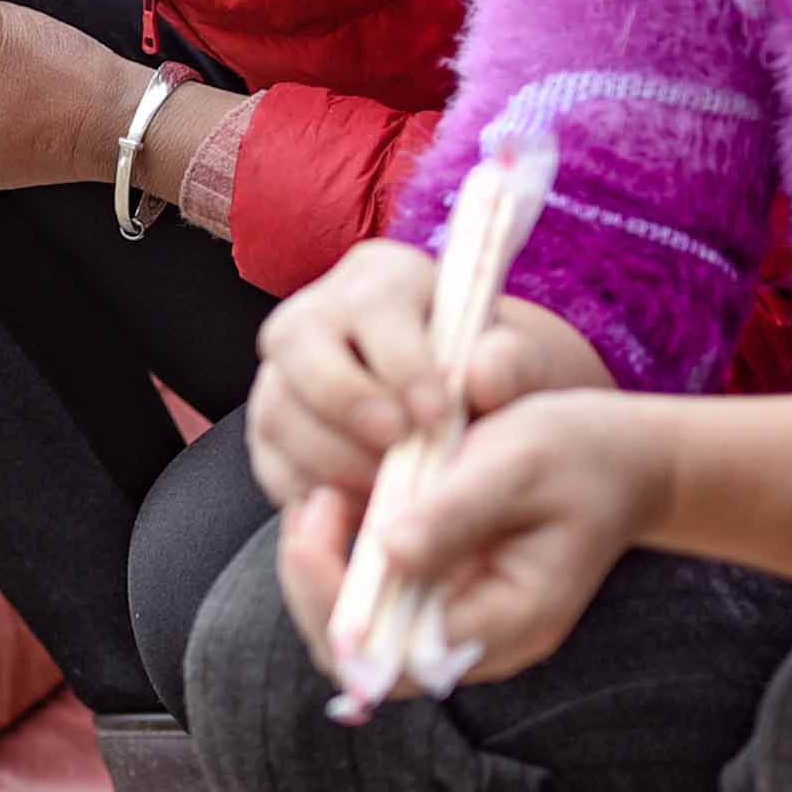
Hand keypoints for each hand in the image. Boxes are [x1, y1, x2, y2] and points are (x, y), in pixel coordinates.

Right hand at [251, 239, 605, 513]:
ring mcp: (283, 377)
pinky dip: (313, 492)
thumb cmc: (493, 377)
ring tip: (389, 490)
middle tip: (396, 447)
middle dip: (346, 403)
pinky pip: (272, 464)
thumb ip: (513, 362)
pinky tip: (362, 509)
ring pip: (277, 410)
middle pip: (298, 347)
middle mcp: (314, 318)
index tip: (437, 415)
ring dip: (330, 457)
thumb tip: (482, 378)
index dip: (400, 363)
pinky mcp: (270, 436)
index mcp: (379, 281)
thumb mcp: (521, 359)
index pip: (372, 308)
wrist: (467, 412)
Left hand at [275, 387, 662, 689]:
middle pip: (365, 661)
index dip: (339, 602)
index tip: (316, 522)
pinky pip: (377, 604)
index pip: (399, 654)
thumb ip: (455, 512)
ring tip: (321, 499)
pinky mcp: (445, 597)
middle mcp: (481, 641)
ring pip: (361, 635)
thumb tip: (387, 553)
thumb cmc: (576, 454)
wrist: (622, 459)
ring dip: (324, 572)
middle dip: (317, 587)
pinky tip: (339, 505)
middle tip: (311, 505)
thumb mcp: (516, 464)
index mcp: (511, 621)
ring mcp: (461, 623)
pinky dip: (343, 560)